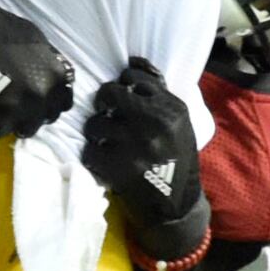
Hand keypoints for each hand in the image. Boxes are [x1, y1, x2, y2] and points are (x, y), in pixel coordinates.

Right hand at [0, 0, 74, 140]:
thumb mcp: (38, 41)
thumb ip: (50, 68)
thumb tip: (58, 87)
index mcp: (54, 79)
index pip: (56, 110)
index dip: (40, 108)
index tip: (26, 103)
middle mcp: (36, 98)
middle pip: (29, 127)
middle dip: (15, 119)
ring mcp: (7, 110)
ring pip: (0, 133)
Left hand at [82, 58, 212, 270]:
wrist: (177, 207)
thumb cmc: (177, 160)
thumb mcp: (179, 123)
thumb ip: (158, 94)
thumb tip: (132, 62)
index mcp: (172, 108)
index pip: (134, 77)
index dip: (123, 84)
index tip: (123, 97)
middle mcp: (154, 122)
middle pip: (109, 93)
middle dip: (104, 103)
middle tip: (108, 116)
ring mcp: (135, 145)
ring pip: (95, 124)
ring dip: (96, 134)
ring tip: (107, 143)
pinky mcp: (119, 168)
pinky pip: (90, 151)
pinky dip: (94, 158)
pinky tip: (105, 162)